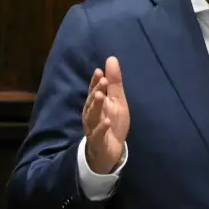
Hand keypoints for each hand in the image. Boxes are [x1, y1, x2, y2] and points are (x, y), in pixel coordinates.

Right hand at [82, 56, 128, 173]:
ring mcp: (92, 128)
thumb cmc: (112, 123)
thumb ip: (114, 82)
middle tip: (102, 80)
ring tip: (100, 96)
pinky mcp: (97, 142)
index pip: (94, 90)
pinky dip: (102, 128)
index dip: (95, 81)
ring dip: (96, 106)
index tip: (99, 71)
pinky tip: (107, 121)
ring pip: (92, 116)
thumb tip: (111, 58)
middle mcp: (91, 114)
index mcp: (96, 104)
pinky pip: (98, 134)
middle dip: (96, 90)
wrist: (110, 150)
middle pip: (92, 101)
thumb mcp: (117, 101)